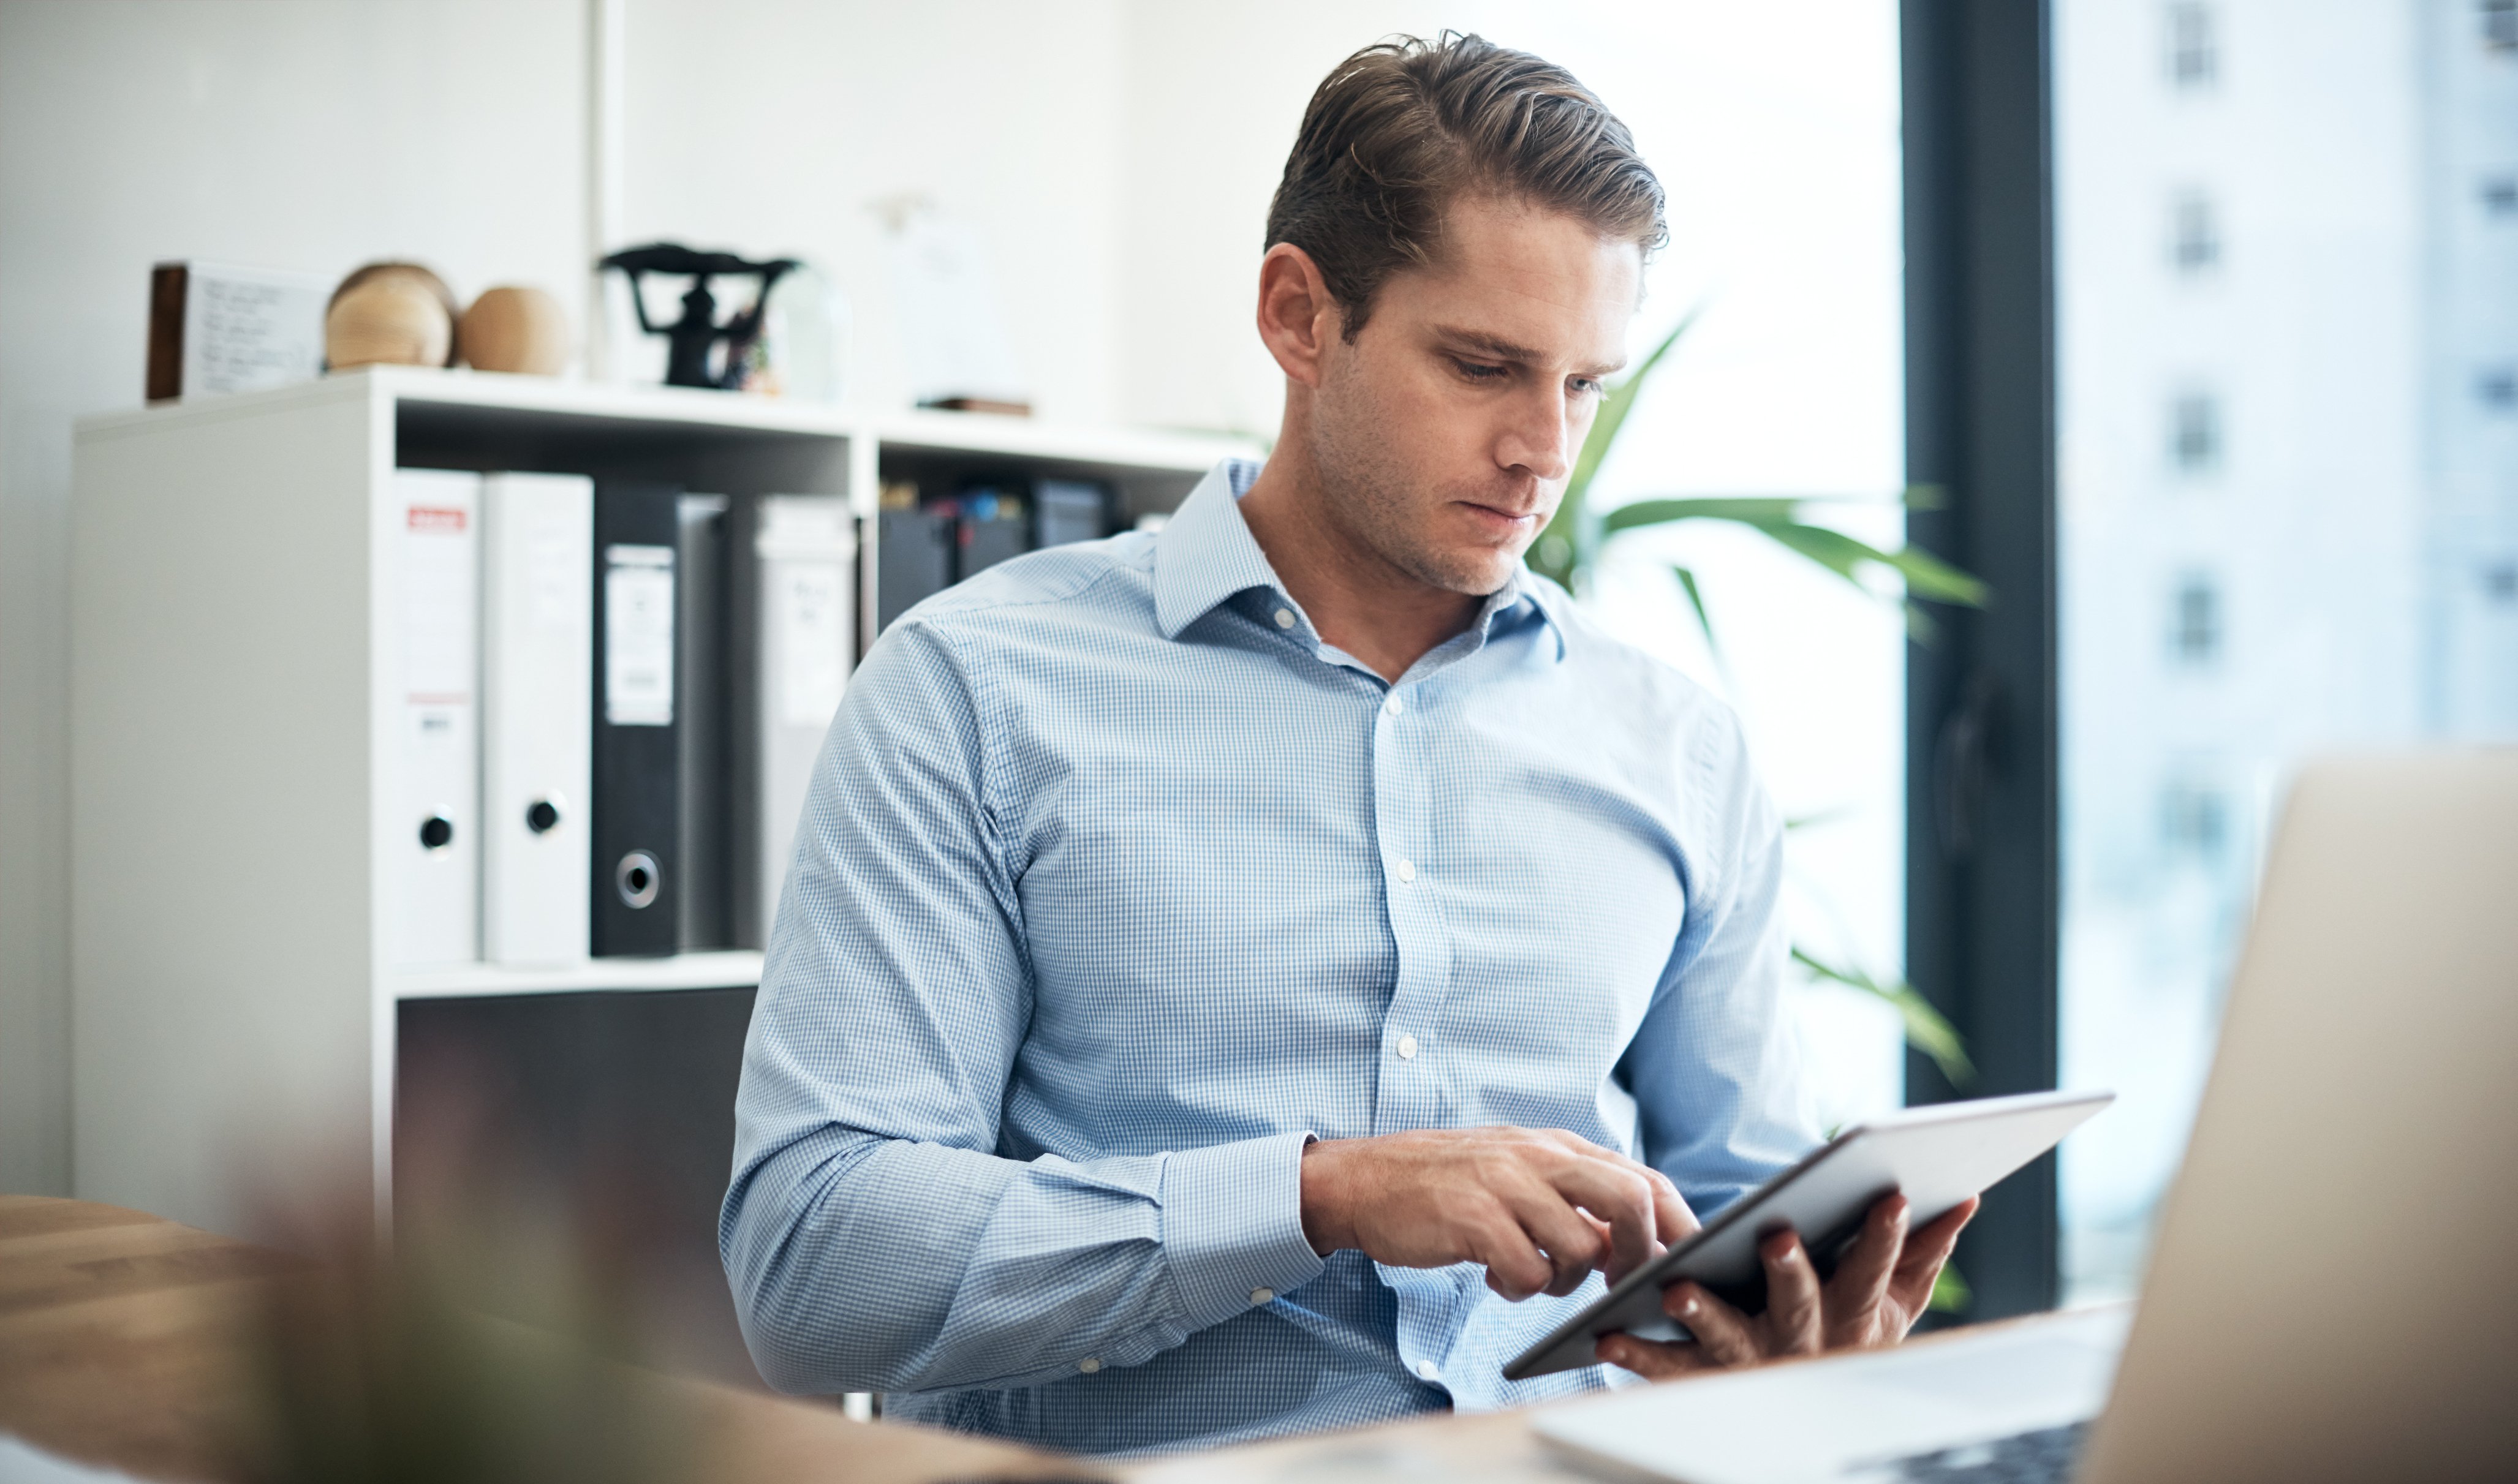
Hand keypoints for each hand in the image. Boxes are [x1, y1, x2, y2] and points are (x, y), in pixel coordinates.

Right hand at [1299, 1128, 1696, 1300]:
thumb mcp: (1519, 1177)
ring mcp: (1505, 1185)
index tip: (1684, 1262)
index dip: (1677, 1224)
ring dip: (1565, 1281)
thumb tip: (1633, 1245)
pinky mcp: (1473, 1219)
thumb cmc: (1449, 1186)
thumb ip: (1574, 1201)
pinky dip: (1520, 1288)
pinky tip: (1494, 1278)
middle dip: (1637, 1255)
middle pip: (1628, 1201)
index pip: (1643, 1179)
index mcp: (1557, 1146)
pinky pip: (1527, 1271)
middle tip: (1617, 1284)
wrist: (1365, 1180)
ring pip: (1580, 1246)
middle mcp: (1537, 1157)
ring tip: (1530, 1276)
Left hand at [1596, 1193, 1977, 1379]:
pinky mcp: (1704, 1376)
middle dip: (1792, 1271)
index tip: (1892, 1195)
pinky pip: (1671, 1369)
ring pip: (1727, 1341)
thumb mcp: (1894, 1300)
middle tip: (1777, 1236)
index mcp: (1851, 1315)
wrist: (1800, 1399)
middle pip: (1799, 1304)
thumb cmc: (1849, 1325)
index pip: (1872, 1271)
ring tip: (1673, 1291)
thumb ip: (1924, 1251)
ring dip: (1703, 1314)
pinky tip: (1610, 1339)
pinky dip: (1640, 1357)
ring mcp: (1751, 1360)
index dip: (1884, 1237)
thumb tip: (1966, 1198)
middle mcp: (1803, 1341)